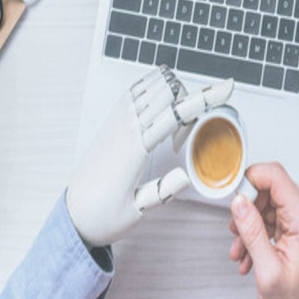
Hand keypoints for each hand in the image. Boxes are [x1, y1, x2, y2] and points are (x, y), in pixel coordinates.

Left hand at [67, 66, 232, 247]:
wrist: (72, 215)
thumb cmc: (103, 215)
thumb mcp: (136, 213)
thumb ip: (162, 192)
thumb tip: (186, 176)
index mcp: (134, 149)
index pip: (174, 113)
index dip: (204, 98)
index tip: (227, 88)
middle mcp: (125, 128)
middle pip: (168, 90)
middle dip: (189, 101)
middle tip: (183, 139)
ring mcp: (117, 119)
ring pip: (154, 83)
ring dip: (173, 93)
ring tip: (171, 128)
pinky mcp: (113, 118)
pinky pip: (138, 88)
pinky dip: (156, 89)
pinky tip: (161, 109)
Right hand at [229, 162, 298, 298]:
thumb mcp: (267, 270)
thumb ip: (252, 232)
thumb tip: (239, 202)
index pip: (274, 175)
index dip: (248, 181)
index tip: (234, 200)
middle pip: (267, 186)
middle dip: (246, 207)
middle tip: (237, 232)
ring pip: (264, 201)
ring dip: (247, 223)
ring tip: (242, 250)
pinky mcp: (294, 225)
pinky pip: (267, 214)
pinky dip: (254, 231)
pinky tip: (248, 253)